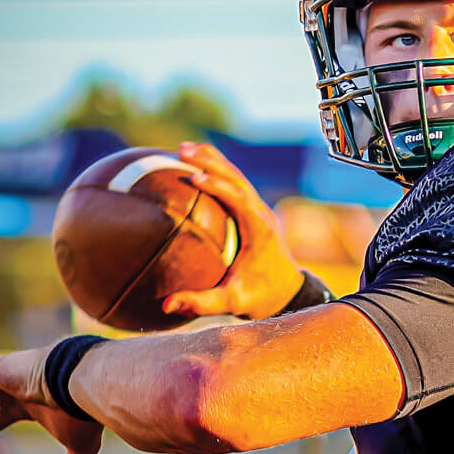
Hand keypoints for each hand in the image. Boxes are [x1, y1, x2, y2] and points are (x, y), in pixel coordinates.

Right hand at [163, 142, 303, 319]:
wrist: (286, 292)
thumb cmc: (259, 297)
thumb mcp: (233, 302)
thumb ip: (202, 303)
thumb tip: (166, 305)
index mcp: (259, 230)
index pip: (238, 199)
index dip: (217, 186)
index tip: (194, 177)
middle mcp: (261, 214)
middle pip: (236, 179)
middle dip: (210, 161)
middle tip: (181, 150)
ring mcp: (258, 209)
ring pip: (236, 176)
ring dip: (212, 160)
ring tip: (183, 148)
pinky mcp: (254, 211)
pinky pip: (234, 183)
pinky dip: (216, 170)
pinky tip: (194, 164)